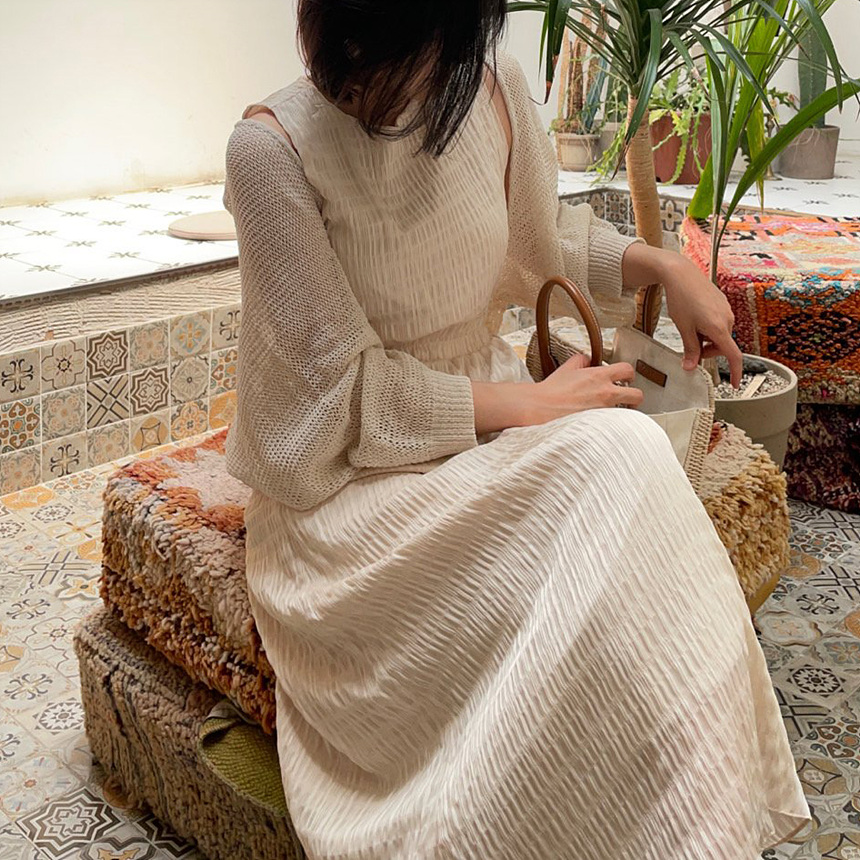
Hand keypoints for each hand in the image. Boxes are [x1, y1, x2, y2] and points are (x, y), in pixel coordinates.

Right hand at [525, 353, 643, 425]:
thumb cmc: (551, 392)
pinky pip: (613, 425)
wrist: (540, 409)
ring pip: (627, 413)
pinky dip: (610, 424)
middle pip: (637, 395)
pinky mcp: (599, 427)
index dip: (628, 374)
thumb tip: (587, 359)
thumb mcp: (566, 368)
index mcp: (599, 377)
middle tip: (628, 398)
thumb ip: (580, 360)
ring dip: (623, 412)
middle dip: (635, 396)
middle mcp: (606, 394)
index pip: (627, 370)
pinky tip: (602, 424)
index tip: (624, 378)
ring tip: (614, 413)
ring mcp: (604, 412)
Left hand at [662, 254, 742, 387]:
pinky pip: (718, 324)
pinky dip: (707, 328)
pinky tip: (695, 316)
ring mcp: (726, 311)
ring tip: (690, 325)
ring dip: (706, 339)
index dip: (735, 372)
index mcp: (719, 328)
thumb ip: (690, 349)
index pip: (733, 355)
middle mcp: (727, 319)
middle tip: (690, 344)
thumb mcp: (684, 328)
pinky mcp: (723, 305)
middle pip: (722, 347)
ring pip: (719, 336)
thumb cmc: (682, 297)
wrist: (681, 274)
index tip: (734, 384)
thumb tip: (691, 367)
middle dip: (707, 350)